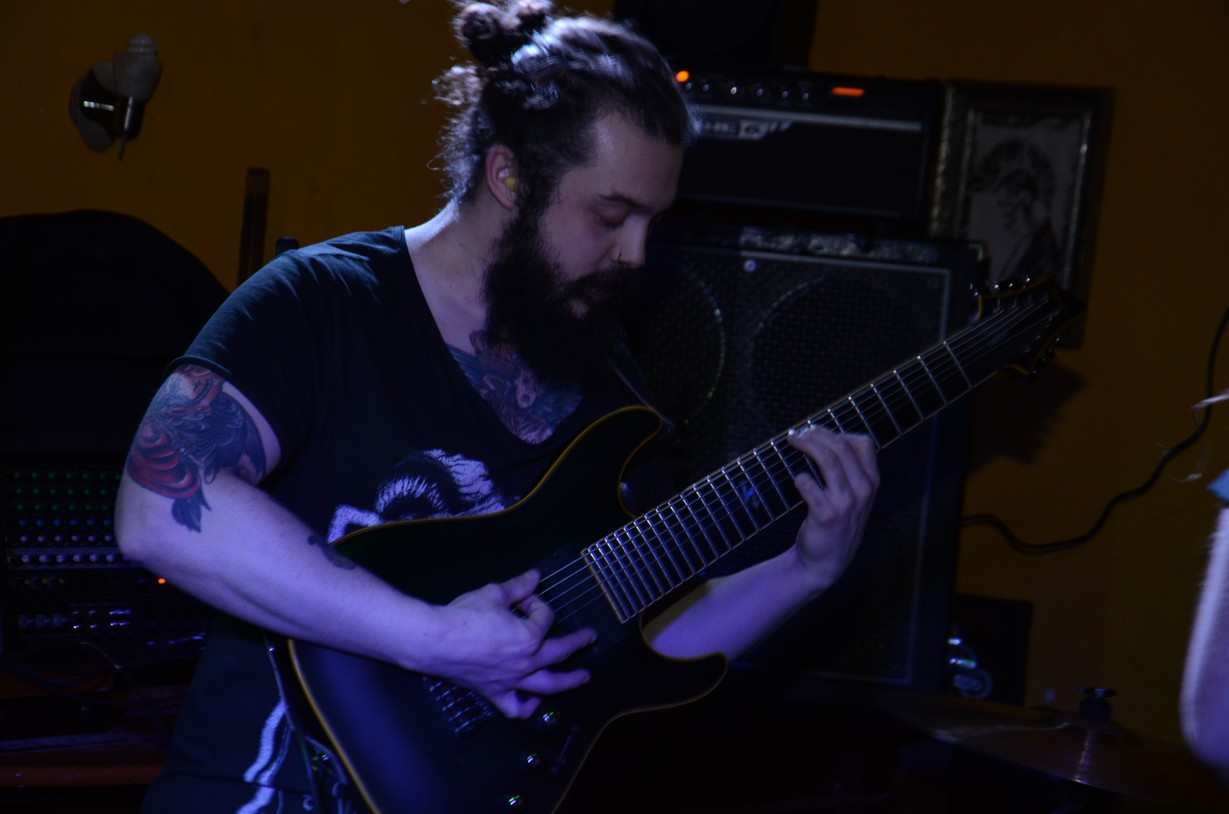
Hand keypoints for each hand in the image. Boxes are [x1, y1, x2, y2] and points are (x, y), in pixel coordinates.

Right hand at [428, 569, 595, 718]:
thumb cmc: (464, 616)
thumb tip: (534, 576)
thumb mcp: (494, 594)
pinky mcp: (494, 692)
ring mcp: (511, 680)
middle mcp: (526, 662)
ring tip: (583, 677)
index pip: (544, 617)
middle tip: (590, 638)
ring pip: (548, 685)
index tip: (525, 597)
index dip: (537, 603)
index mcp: (529, 637)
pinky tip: (535, 704)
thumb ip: (518, 587)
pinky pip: (515, 707)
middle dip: (577, 643)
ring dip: (569, 681)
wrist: (435, 642)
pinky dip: (528, 708)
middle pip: (559, 652)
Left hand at [787, 427, 878, 591]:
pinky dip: (800, 478)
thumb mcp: (853, 496)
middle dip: (816, 434)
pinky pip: (810, 486)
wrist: (825, 562)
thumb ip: (846, 469)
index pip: (862, 444)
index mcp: (870, 482)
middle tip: (796, 434)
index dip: (837, 432)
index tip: (815, 431)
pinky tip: (796, 479)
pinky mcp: (826, 516)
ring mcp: (846, 504)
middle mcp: (862, 491)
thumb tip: (820, 437)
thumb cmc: (836, 522)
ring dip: (808, 445)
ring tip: (792, 441)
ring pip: (829, 461)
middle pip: (841, 447)